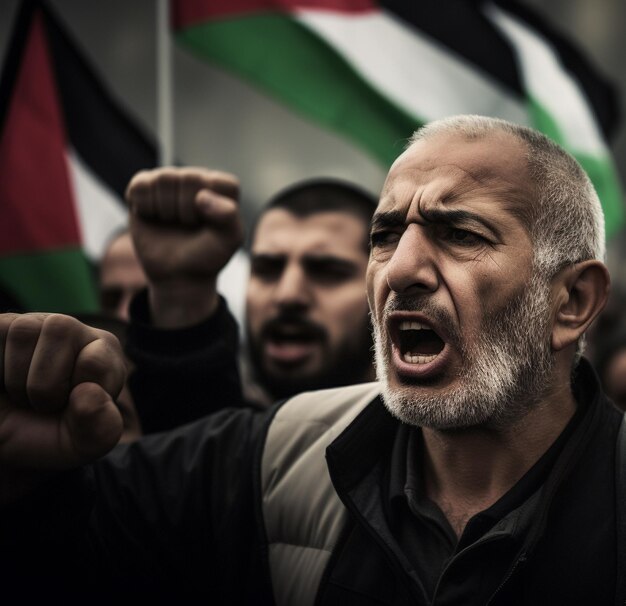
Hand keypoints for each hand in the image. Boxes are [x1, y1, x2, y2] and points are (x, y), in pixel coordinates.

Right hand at [0, 313, 124, 473]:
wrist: (0, 444)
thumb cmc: (45, 434)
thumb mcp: (81, 444)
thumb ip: (101, 429)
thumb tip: (89, 394)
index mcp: (103, 352)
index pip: (97, 362)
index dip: (79, 396)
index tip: (73, 409)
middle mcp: (73, 331)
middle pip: (63, 330)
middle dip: (46, 387)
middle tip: (42, 403)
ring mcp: (34, 325)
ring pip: (26, 331)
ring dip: (17, 379)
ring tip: (21, 393)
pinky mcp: (0, 326)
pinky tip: (1, 379)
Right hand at [126, 167, 242, 326]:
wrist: (177, 274)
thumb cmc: (206, 255)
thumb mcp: (228, 240)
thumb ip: (229, 216)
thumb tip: (201, 196)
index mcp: (222, 187)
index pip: (217, 182)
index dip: (211, 208)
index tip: (209, 225)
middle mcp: (196, 179)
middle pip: (188, 178)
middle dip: (186, 210)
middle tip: (187, 225)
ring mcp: (170, 181)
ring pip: (163, 178)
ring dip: (165, 208)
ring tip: (171, 221)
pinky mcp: (145, 188)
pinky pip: (140, 185)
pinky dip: (144, 205)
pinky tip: (151, 216)